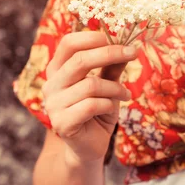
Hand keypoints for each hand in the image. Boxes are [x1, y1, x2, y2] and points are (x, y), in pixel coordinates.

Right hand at [41, 31, 137, 165]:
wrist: (89, 146)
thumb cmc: (97, 111)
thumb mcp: (107, 84)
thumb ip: (112, 66)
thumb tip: (127, 45)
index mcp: (57, 70)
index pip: (69, 44)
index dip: (92, 37)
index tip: (116, 38)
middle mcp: (51, 84)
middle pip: (79, 61)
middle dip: (110, 54)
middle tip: (133, 52)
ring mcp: (53, 105)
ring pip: (90, 85)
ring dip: (115, 88)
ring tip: (126, 94)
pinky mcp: (62, 123)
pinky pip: (91, 105)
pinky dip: (109, 104)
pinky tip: (113, 108)